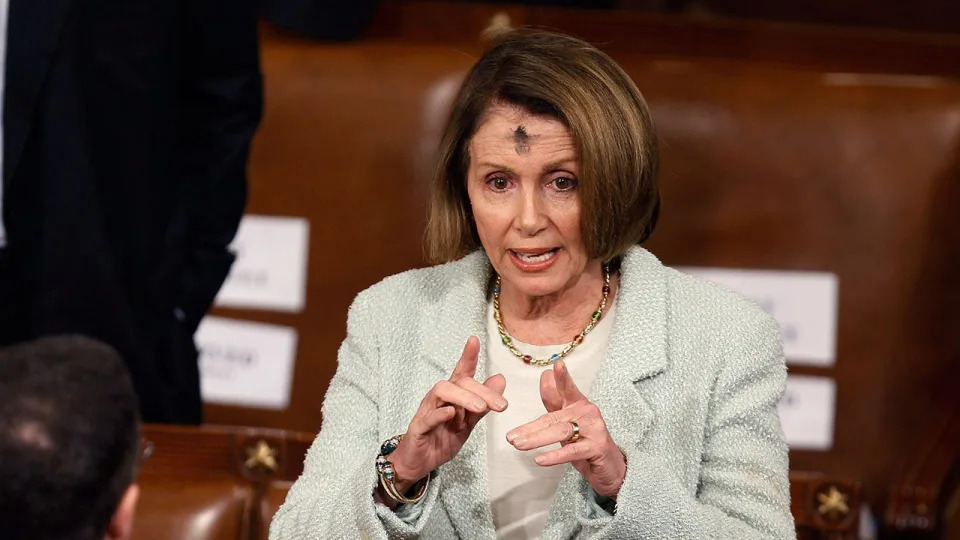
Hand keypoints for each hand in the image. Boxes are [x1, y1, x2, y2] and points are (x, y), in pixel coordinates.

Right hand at [389, 336, 506, 489]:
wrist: (419, 463)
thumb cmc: (442, 439)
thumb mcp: (468, 423)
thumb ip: (483, 403)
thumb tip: (500, 379)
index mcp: (452, 396)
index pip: (461, 372)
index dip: (468, 356)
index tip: (474, 340)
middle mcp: (438, 398)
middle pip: (458, 382)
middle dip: (481, 391)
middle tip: (501, 405)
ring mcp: (426, 411)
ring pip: (441, 392)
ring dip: (463, 397)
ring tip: (480, 407)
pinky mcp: (418, 428)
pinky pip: (427, 417)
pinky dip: (439, 413)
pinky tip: (450, 413)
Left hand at [506, 360, 625, 497]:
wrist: (610, 467)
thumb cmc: (586, 441)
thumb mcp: (567, 421)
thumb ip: (555, 400)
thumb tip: (545, 376)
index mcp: (578, 404)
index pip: (568, 388)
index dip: (563, 377)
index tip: (557, 365)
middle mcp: (587, 413)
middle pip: (554, 418)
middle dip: (530, 428)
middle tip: (511, 436)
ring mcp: (594, 429)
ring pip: (561, 432)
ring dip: (537, 439)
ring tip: (518, 445)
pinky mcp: (596, 447)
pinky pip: (572, 451)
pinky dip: (554, 456)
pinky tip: (540, 459)